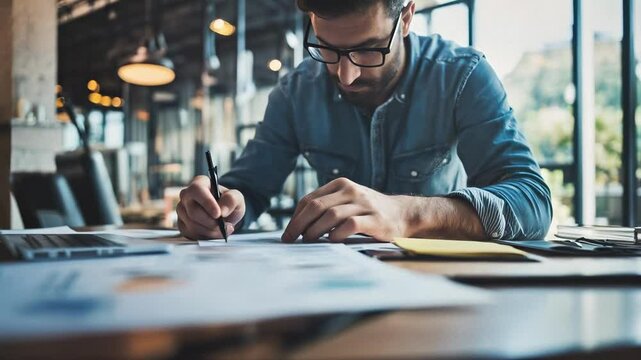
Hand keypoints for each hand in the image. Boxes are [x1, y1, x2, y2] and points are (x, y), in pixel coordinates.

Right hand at [176, 175, 245, 239]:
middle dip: (210, 222)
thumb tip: (222, 211)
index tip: (218, 214)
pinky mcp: (182, 224)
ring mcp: (182, 210)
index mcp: (199, 183)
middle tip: (223, 226)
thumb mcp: (237, 198)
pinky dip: (205, 236)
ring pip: (192, 224)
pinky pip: (190, 234)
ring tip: (222, 229)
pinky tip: (214, 233)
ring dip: (210, 231)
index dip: (207, 202)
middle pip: (193, 211)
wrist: (225, 216)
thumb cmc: (228, 203)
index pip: (197, 190)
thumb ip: (232, 200)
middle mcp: (187, 195)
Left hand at [282, 178, 408, 242]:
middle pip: (316, 206)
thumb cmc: (368, 211)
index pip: (309, 199)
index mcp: (340, 184)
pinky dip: (336, 234)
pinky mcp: (374, 219)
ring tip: (307, 242)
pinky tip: (331, 241)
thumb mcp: (347, 202)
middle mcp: (351, 190)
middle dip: (298, 224)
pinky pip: (350, 225)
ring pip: (330, 215)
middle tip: (290, 240)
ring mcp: (363, 204)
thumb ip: (327, 207)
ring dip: (314, 231)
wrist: (403, 214)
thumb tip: (297, 227)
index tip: (288, 233)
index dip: (295, 217)